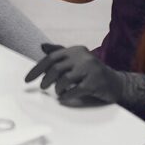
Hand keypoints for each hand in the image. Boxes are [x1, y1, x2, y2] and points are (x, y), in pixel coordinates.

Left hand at [24, 44, 144, 113]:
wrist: (117, 84)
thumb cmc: (92, 72)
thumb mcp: (77, 59)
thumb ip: (60, 53)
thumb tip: (42, 46)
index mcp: (76, 50)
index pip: (51, 57)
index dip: (37, 69)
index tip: (27, 80)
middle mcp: (82, 57)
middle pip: (56, 68)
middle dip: (46, 79)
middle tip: (42, 87)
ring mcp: (90, 69)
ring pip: (64, 79)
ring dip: (57, 88)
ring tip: (58, 92)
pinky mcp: (95, 83)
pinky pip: (75, 90)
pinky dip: (66, 95)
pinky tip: (64, 98)